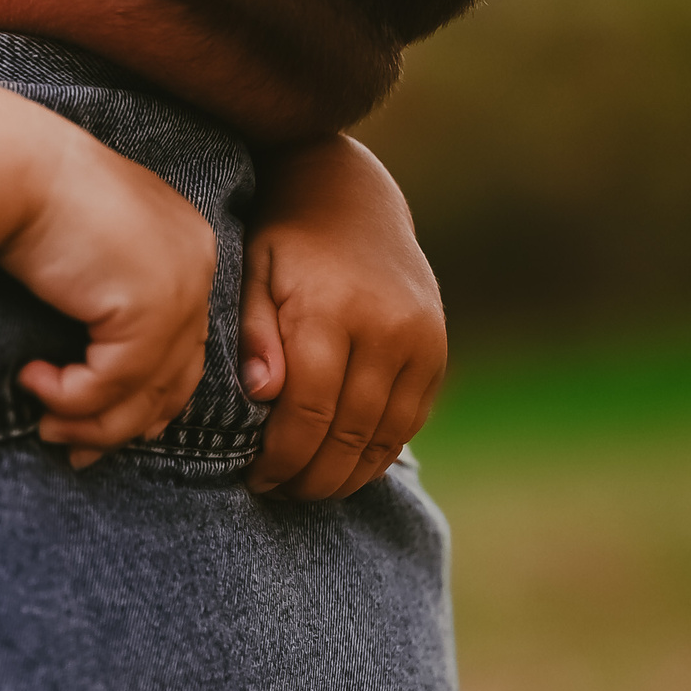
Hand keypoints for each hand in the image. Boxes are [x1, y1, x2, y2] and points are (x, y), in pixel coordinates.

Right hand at [0, 132, 215, 461]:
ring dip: (90, 421)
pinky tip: (32, 382)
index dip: (146, 395)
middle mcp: (198, 268)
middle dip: (122, 423)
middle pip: (175, 378)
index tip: (99, 423)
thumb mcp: (89, 248)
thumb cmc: (34, 196)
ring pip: (145, 394)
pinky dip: (70, 397)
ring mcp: (180, 290)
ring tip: (45, 425)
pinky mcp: (148, 311)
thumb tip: (100, 370)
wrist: (13, 168)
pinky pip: (112, 384)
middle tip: (74, 446)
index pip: (185, 344)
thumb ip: (110, 296)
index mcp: (190, 246)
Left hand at [239, 135, 445, 498]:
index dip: (282, 456)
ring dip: (347, 474)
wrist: (350, 197)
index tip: (255, 478)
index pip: (309, 409)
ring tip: (307, 488)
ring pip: (386, 435)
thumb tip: (263, 395)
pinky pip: (411, 420)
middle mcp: (386, 328)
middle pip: (350, 432)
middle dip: (311, 475)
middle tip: (278, 493)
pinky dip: (380, 452)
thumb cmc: (285, 237)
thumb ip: (255, 332)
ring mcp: (421, 341)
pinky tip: (346, 466)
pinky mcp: (437, 351)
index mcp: (331, 309)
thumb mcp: (253, 270)